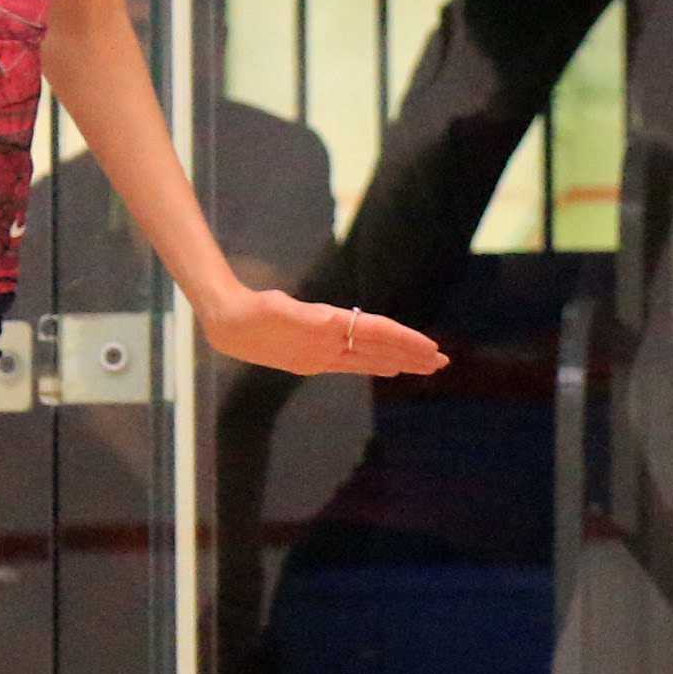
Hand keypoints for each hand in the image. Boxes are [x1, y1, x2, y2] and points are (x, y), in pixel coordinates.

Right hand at [197, 279, 446, 379]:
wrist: (228, 325)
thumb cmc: (253, 309)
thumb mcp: (282, 308)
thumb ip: (311, 319)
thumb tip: (335, 324)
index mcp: (325, 331)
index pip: (376, 333)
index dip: (405, 340)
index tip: (430, 346)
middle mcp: (328, 349)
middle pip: (380, 350)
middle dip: (413, 356)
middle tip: (445, 362)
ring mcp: (322, 357)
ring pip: (370, 358)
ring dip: (401, 361)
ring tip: (428, 366)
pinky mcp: (314, 361)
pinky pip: (354, 361)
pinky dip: (376, 362)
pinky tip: (390, 365)